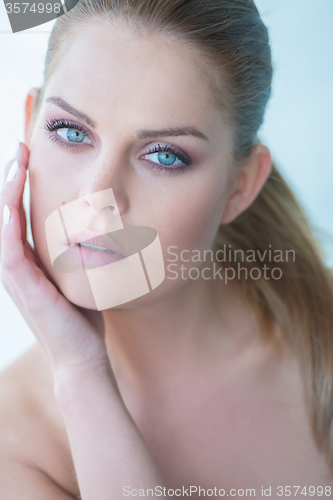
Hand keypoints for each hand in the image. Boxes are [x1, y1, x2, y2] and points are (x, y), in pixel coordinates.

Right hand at [0, 143, 109, 378]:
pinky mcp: (26, 290)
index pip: (18, 209)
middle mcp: (16, 262)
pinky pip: (12, 255)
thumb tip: (91, 225)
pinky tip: (12, 207)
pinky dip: (9, 230)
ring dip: (8, 193)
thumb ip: (74, 250)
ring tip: (17, 162)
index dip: (21, 180)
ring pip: (4, 226)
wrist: (82, 355)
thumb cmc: (82, 315)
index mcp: (29, 256)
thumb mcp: (77, 274)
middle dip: (12, 176)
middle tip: (21, 144)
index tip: (31, 150)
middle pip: (6, 210)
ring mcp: (17, 277)